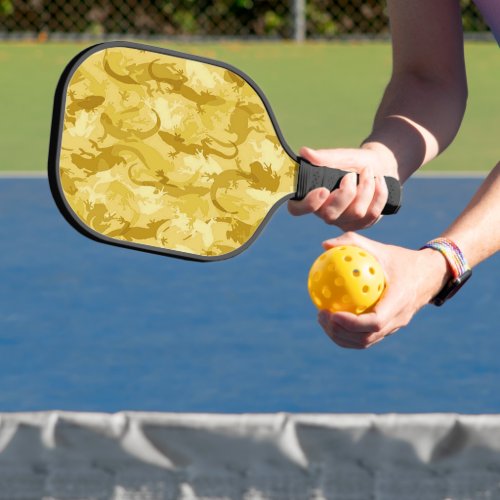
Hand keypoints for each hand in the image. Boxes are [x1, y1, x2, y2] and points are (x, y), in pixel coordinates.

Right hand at [288, 145, 397, 230]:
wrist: (379, 166)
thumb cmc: (354, 162)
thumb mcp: (341, 156)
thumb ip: (324, 157)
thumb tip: (304, 152)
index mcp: (312, 196)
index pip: (297, 209)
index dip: (308, 204)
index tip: (323, 190)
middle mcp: (324, 212)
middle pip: (330, 215)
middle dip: (346, 193)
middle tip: (351, 175)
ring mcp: (343, 221)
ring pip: (356, 213)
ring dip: (366, 188)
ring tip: (368, 172)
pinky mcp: (361, 224)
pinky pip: (372, 214)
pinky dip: (379, 193)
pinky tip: (379, 181)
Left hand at [316, 232, 450, 348]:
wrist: (429, 275)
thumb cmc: (401, 260)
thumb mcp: (380, 248)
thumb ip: (353, 243)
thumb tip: (324, 245)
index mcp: (399, 301)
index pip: (375, 322)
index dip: (352, 323)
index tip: (332, 313)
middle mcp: (398, 319)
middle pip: (366, 338)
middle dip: (340, 332)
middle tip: (321, 315)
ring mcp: (394, 327)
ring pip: (365, 342)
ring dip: (341, 336)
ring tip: (322, 319)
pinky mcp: (389, 329)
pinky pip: (366, 337)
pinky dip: (347, 334)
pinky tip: (331, 318)